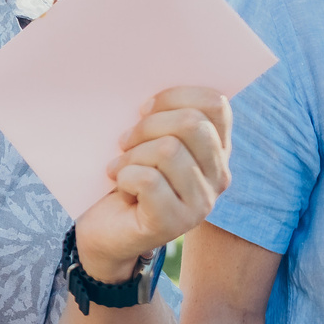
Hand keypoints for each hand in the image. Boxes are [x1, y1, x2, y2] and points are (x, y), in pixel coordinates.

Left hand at [76, 88, 233, 279]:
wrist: (105, 231)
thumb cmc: (127, 176)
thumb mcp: (147, 140)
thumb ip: (162, 116)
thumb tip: (150, 93)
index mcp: (217, 149)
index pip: (216, 104)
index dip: (175, 96)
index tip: (143, 108)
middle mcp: (219, 176)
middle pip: (192, 124)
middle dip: (149, 125)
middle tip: (125, 141)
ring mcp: (201, 203)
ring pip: (169, 150)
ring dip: (132, 154)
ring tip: (120, 167)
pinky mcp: (174, 223)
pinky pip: (148, 179)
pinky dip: (125, 175)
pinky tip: (120, 184)